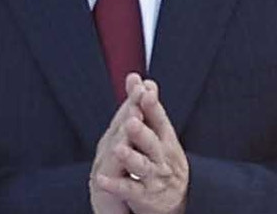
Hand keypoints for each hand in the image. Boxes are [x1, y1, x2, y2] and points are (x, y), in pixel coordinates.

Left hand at [91, 75, 190, 213]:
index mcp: (165, 139)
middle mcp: (162, 157)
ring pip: (143, 166)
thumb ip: (149, 107)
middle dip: (142, 131)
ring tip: (119, 149)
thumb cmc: (163, 158)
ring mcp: (154, 177)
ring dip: (131, 157)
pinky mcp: (145, 196)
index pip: (159, 119)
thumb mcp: (160, 133)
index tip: (144, 89)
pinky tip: (100, 179)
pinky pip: (129, 189)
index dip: (151, 105)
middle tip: (132, 120)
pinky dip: (116, 185)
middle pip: (152, 143)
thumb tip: (141, 78)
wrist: (176, 197)